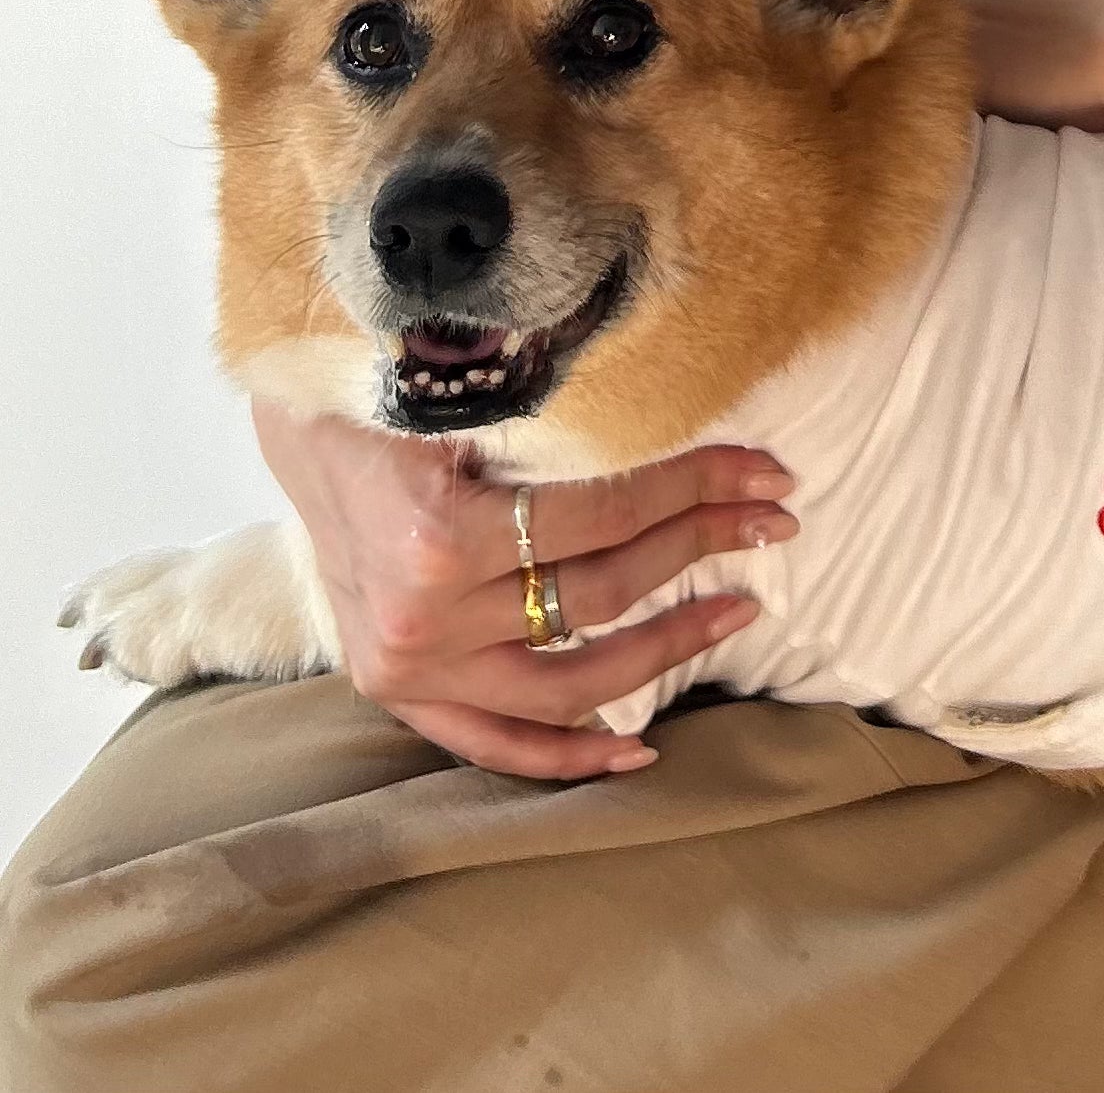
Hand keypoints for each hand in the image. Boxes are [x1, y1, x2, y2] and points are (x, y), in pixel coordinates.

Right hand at [252, 400, 798, 778]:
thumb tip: (678, 394)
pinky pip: (493, 742)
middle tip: (774, 518)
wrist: (296, 420)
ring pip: (567, 678)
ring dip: (666, 646)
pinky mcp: (399, 691)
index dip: (698, 487)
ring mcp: (409, 666)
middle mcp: (424, 616)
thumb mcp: (463, 381)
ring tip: (740, 605)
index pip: (605, 514)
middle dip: (701, 545)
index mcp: (438, 533)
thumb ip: (556, 407)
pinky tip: (641, 746)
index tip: (767, 472)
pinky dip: (566, 755)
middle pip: (600, 589)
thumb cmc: (389, 383)